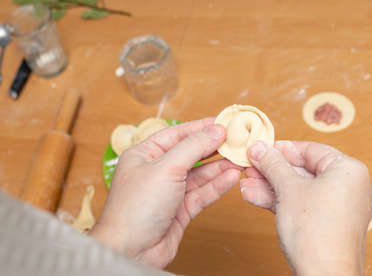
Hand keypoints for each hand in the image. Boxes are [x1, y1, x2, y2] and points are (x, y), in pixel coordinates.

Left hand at [90, 118, 241, 267]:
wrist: (130, 251)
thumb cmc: (135, 208)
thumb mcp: (166, 168)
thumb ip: (193, 148)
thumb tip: (215, 130)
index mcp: (144, 154)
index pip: (176, 134)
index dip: (200, 127)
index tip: (222, 122)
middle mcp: (156, 171)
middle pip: (190, 154)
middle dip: (213, 148)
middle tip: (235, 140)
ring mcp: (169, 192)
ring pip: (199, 175)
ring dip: (219, 167)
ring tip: (239, 159)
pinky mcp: (179, 210)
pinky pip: (201, 193)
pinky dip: (216, 185)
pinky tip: (231, 177)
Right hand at [240, 141, 371, 275]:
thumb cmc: (316, 231)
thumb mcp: (288, 188)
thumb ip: (273, 164)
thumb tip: (259, 147)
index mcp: (348, 170)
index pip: (311, 150)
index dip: (282, 148)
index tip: (261, 147)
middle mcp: (348, 186)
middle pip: (303, 170)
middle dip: (272, 170)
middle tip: (251, 166)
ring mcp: (338, 207)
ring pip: (299, 189)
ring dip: (270, 186)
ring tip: (246, 183)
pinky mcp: (327, 224)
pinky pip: (302, 204)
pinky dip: (280, 201)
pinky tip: (255, 197)